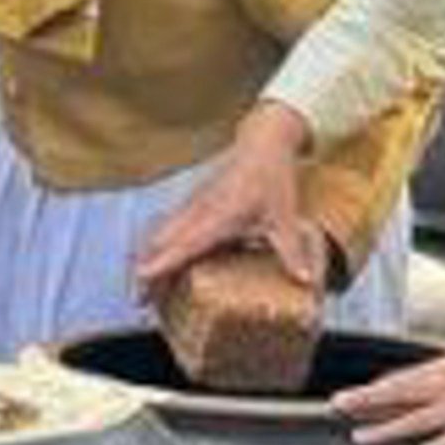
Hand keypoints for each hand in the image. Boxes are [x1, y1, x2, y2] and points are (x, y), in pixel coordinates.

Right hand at [134, 109, 326, 289]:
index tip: (142, 278)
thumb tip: (306, 280)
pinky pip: (166, 226)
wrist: (262, 143)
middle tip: (139, 301)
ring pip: (158, 233)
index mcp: (219, 216)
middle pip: (161, 242)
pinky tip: (153, 260)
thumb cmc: (273, 179)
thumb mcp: (285, 216)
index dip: (163, 262)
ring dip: (146, 258)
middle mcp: (199, 211)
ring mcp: (192, 205)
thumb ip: (291, 249)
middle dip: (146, 270)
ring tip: (141, 287)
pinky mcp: (191, 203)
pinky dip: (155, 246)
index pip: (185, 244)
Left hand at [328, 349, 444, 444]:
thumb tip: (397, 388)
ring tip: (358, 439)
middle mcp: (444, 388)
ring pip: (415, 420)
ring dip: (385, 430)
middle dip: (364, 402)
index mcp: (439, 371)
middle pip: (396, 395)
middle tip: (336, 407)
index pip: (396, 383)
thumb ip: (429, 378)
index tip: (344, 400)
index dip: (369, 393)